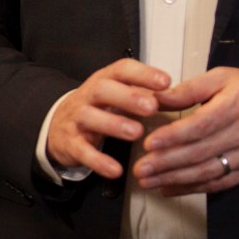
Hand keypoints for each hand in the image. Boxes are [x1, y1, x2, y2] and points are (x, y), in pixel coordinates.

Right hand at [46, 60, 171, 178]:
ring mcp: (76, 119)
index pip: (121, 70)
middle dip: (127, 97)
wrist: (59, 126)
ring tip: (136, 132)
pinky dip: (98, 161)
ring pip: (90, 117)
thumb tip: (179, 96)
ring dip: (114, 124)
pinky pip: (82, 151)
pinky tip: (115, 169)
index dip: (143, 74)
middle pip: (102, 90)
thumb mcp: (120, 96)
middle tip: (151, 106)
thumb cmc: (98, 108)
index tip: (165, 81)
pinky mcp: (70, 143)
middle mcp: (88, 96)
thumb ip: (148, 95)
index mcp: (105, 80)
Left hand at [133, 68, 238, 195]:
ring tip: (148, 181)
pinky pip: (218, 184)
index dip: (174, 137)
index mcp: (235, 106)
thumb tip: (157, 97)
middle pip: (200, 152)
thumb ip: (190, 89)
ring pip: (207, 172)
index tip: (150, 143)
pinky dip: (192, 189)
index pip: (201, 126)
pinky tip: (169, 189)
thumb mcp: (224, 78)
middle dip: (167, 163)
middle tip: (140, 169)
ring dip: (174, 179)